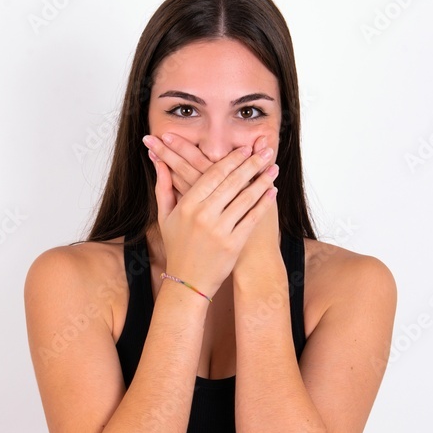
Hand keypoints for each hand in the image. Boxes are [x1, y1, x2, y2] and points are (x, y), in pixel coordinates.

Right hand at [146, 135, 278, 297]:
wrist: (187, 283)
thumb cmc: (177, 247)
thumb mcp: (165, 217)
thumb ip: (163, 187)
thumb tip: (158, 162)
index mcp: (187, 206)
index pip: (213, 174)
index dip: (232, 159)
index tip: (245, 149)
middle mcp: (203, 216)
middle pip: (233, 182)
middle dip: (252, 163)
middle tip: (266, 151)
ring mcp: (220, 230)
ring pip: (246, 198)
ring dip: (263, 180)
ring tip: (274, 168)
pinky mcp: (233, 244)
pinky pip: (252, 218)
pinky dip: (264, 203)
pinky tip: (273, 191)